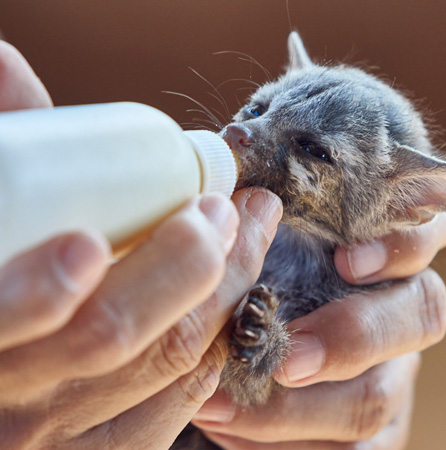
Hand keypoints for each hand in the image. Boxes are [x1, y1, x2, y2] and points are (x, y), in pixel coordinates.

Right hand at [0, 41, 283, 448]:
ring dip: (226, 297)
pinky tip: (232, 305)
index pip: (27, 316)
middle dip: (197, 265)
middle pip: (120, 336)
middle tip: (238, 208)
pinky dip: (216, 351)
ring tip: (254, 234)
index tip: (185, 209)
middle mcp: (12, 402)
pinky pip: (178, 407)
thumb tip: (7, 63)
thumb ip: (1, 152)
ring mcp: (57, 440)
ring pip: (168, 368)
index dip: (118, 264)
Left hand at [191, 213, 445, 448]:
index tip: (346, 260)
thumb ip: (261, 209)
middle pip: (422, 315)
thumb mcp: (262, 232)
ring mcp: (397, 371)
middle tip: (283, 358)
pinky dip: (290, 449)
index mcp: (389, 246)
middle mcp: (405, 306)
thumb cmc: (258, 264)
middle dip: (352, 338)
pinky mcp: (380, 428)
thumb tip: (232, 200)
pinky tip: (233, 434)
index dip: (402, 245)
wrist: (250, 340)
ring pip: (379, 396)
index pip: (432, 230)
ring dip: (297, 409)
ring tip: (218, 407)